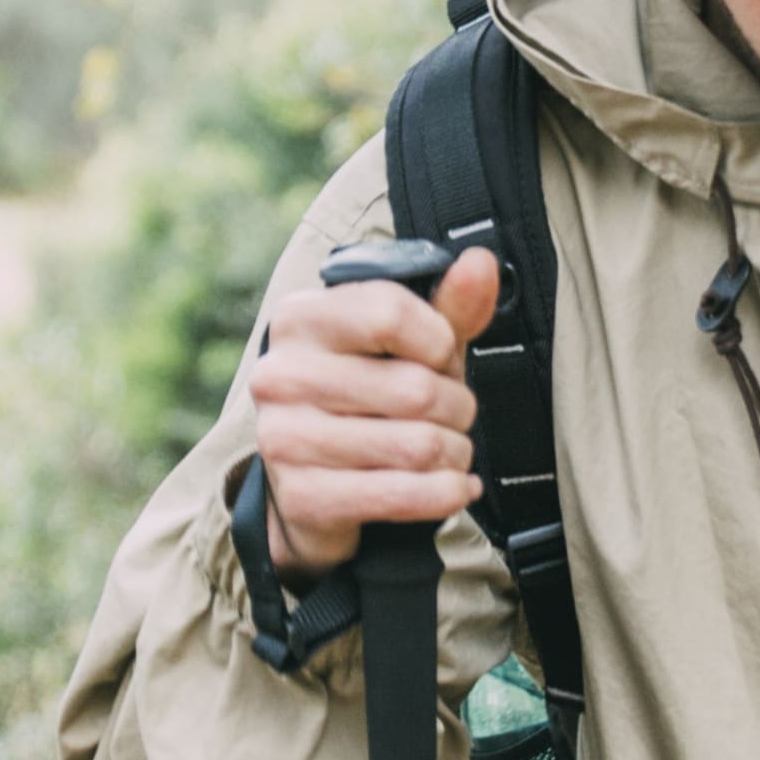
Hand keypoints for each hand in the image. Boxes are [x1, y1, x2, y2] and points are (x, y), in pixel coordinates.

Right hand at [245, 245, 499, 579]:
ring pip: (420, 446)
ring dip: (455, 451)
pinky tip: (455, 486)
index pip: (390, 313)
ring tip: (447, 449)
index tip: (441, 355)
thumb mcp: (414, 343)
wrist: (318, 479)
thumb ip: (450, 305)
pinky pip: (404, 496)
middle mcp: (279, 375)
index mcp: (300, 320)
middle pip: (417, 390)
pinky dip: (446, 493)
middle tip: (450, 413)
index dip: (439, 340)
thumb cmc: (373, 395)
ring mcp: (284, 439)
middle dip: (458, 406)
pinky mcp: (303, 497)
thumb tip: (480, 263)